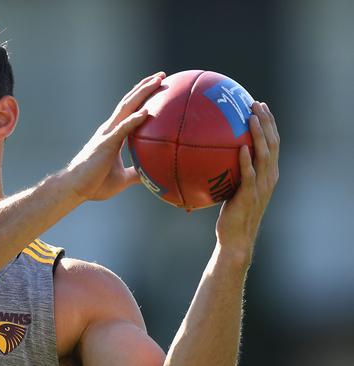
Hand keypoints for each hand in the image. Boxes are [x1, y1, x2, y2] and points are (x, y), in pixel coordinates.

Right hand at [65, 72, 164, 200]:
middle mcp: (110, 129)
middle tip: (161, 75)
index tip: (158, 86)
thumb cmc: (95, 184)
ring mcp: (107, 134)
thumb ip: (136, 173)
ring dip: (142, 93)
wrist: (74, 188)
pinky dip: (134, 119)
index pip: (129, 110)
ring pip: (127, 108)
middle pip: (129, 102)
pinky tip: (146, 112)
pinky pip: (122, 129)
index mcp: (113, 135)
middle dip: (145, 87)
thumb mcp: (122, 178)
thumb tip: (153, 177)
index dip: (142, 96)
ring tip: (157, 81)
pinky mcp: (106, 143)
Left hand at [215, 102, 279, 261]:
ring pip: (265, 155)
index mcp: (267, 173)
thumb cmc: (231, 213)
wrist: (236, 238)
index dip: (268, 123)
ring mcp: (262, 186)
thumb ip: (229, 170)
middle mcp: (269, 177)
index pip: (272, 143)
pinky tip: (242, 148)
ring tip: (251, 118)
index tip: (260, 105)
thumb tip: (208, 153)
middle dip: (266, 121)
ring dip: (259, 135)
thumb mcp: (232, 188)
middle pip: (272, 143)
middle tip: (256, 104)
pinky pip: (250, 175)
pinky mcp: (250, 196)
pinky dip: (248, 161)